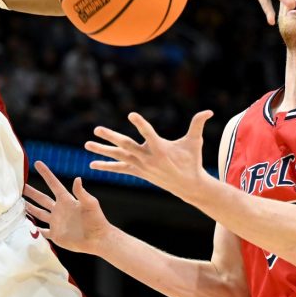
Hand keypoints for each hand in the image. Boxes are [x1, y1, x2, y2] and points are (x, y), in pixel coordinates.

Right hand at [23, 161, 111, 255]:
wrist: (97, 239)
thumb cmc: (96, 220)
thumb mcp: (90, 204)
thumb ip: (82, 193)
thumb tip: (77, 178)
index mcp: (67, 200)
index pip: (53, 184)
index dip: (46, 174)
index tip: (37, 163)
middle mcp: (59, 209)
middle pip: (42, 198)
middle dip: (31, 192)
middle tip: (20, 185)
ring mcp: (56, 222)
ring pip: (39, 213)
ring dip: (29, 208)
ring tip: (18, 203)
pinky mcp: (55, 235)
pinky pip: (41, 231)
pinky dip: (33, 229)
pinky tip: (25, 225)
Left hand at [86, 111, 212, 200]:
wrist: (188, 185)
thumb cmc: (192, 161)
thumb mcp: (195, 142)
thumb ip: (198, 124)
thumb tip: (209, 111)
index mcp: (160, 148)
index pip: (148, 133)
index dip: (140, 124)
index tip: (131, 114)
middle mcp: (148, 157)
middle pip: (126, 145)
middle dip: (111, 137)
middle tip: (97, 129)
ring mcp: (141, 165)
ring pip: (118, 157)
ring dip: (102, 151)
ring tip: (87, 145)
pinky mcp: (138, 172)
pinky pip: (119, 169)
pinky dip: (106, 166)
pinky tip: (92, 164)